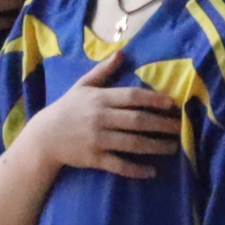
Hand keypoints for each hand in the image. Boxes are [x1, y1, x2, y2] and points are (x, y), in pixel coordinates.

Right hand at [22, 66, 180, 180]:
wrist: (44, 137)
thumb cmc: (67, 108)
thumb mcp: (82, 86)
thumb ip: (103, 70)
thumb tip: (122, 53)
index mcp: (100, 99)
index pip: (132, 96)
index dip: (154, 99)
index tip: (172, 103)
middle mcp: (100, 118)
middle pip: (137, 120)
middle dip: (162, 124)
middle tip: (180, 127)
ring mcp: (98, 140)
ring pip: (132, 143)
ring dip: (155, 146)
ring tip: (173, 147)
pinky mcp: (94, 159)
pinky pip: (119, 165)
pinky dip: (136, 169)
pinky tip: (152, 171)